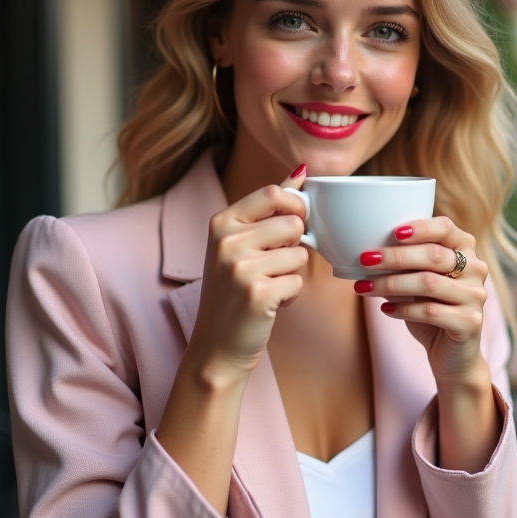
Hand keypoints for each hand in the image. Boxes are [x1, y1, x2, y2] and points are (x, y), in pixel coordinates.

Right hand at [186, 165, 309, 382]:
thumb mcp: (239, 243)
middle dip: (294, 245)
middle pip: (293, 223)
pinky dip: (290, 295)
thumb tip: (299, 171)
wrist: (216, 346)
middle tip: (273, 265)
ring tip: (268, 285)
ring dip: (292, 272)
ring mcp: (240, 268)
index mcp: (221, 222)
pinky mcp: (257, 294)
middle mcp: (226, 241)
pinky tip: (269, 303)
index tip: (293, 224)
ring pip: (300, 253)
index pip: (273, 193)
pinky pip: (298, 282)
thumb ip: (268, 208)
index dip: (295, 206)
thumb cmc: (232, 291)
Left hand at [356, 217, 489, 386]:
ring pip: (428, 283)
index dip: (419, 228)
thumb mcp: (417, 281)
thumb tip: (369, 252)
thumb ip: (404, 264)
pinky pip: (430, 311)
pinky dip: (402, 309)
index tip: (392, 233)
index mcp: (465, 249)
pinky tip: (385, 309)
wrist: (453, 355)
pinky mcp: (470, 322)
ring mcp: (475, 296)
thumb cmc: (432, 309)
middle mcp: (476, 269)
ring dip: (391, 284)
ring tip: (364, 287)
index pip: (445, 228)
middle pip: (433, 255)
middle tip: (366, 260)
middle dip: (395, 257)